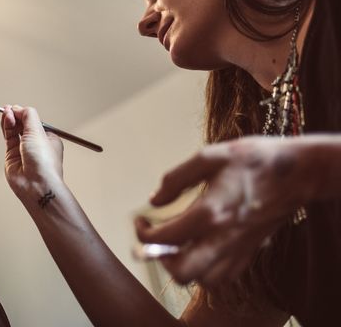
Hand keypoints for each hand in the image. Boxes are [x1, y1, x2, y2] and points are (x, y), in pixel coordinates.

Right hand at [0, 105, 63, 197]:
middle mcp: (35, 144)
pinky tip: (6, 120)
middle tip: (9, 109)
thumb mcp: (38, 132)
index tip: (17, 108)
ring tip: (6, 112)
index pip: (34, 121)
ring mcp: (23, 150)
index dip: (25, 113)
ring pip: (14, 130)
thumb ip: (29, 116)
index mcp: (48, 138)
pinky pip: (8, 138)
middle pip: (23, 124)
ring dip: (9, 120)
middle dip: (16, 115)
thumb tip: (19, 108)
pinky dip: (6, 128)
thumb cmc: (44, 164)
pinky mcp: (12, 156)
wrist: (36, 185)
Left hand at [135, 136, 315, 287]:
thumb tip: (154, 200)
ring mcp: (238, 248)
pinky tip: (198, 249)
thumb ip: (176, 179)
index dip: (144, 232)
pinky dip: (204, 271)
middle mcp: (223, 236)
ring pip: (202, 280)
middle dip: (160, 259)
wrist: (296, 172)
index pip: (165, 238)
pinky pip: (222, 278)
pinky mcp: (250, 252)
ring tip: (176, 246)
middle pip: (182, 271)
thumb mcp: (209, 156)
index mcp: (210, 210)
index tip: (141, 221)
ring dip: (181, 267)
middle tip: (155, 240)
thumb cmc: (252, 160)